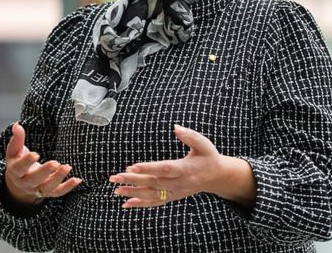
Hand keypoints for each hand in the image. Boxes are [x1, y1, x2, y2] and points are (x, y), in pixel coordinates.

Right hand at [4, 122, 81, 204]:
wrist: (20, 181)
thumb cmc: (18, 162)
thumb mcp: (15, 151)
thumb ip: (17, 139)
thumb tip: (17, 125)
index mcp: (16, 172)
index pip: (20, 168)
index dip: (27, 162)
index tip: (35, 154)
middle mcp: (26, 183)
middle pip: (34, 180)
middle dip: (45, 172)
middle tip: (55, 163)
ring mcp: (38, 189)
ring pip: (48, 187)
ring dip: (58, 178)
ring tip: (67, 167)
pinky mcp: (48, 192)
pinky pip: (58, 192)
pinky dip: (68, 187)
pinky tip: (77, 179)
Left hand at [109, 124, 228, 207]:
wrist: (216, 177)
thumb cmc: (208, 157)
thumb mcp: (204, 144)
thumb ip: (190, 136)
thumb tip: (176, 127)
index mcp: (185, 169)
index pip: (164, 169)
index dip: (148, 168)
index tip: (132, 167)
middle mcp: (179, 183)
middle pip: (153, 183)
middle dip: (133, 181)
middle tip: (115, 177)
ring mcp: (175, 192)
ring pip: (152, 195)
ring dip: (133, 193)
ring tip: (116, 190)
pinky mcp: (172, 197)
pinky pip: (155, 202)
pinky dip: (140, 204)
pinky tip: (126, 203)